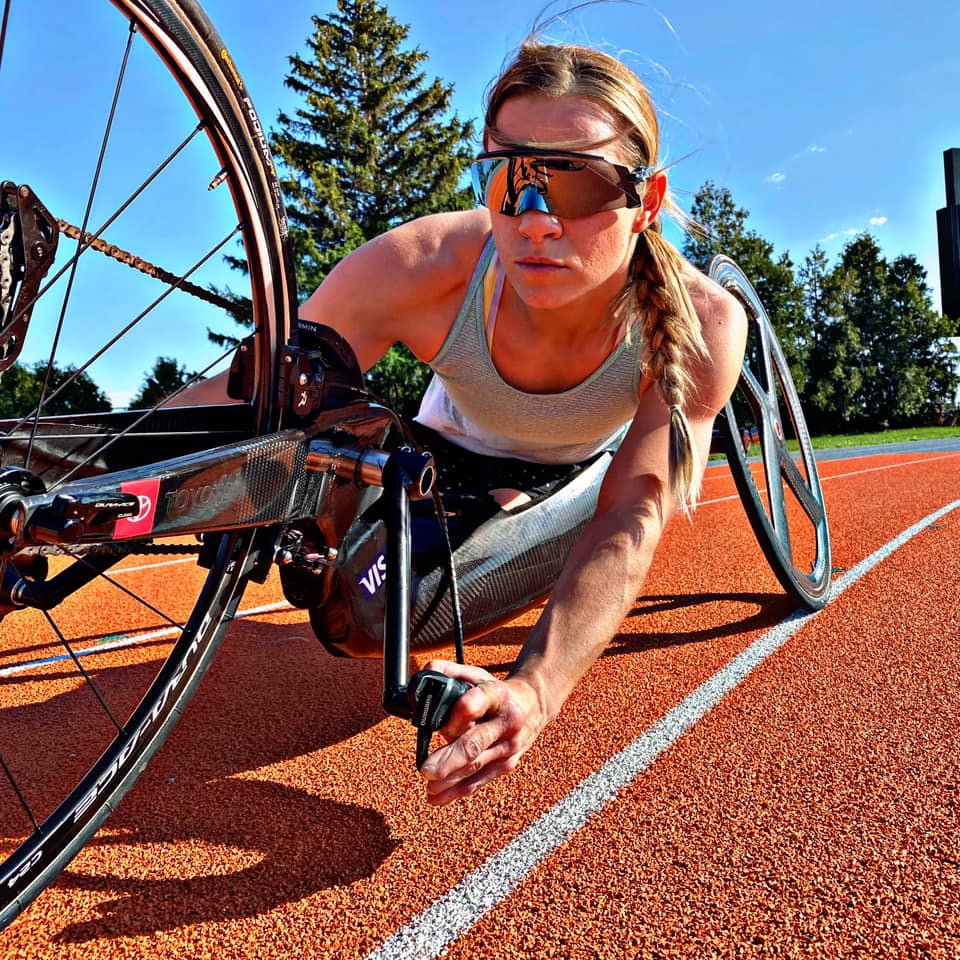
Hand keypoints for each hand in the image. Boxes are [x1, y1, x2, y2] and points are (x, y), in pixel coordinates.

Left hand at [417, 659, 544, 804]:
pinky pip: (479, 780)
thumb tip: (423, 680)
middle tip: (426, 769)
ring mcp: (509, 746)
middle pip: (474, 743)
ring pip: (475, 766)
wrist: (532, 706)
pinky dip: (458, 791)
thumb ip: (446, 673)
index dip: (451, 717)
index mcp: (496, 694)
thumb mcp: (475, 674)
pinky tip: (437, 797)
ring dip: (450, 779)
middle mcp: (507, 722)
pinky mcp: (507, 764)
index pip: (471, 705)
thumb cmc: (496, 692)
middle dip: (448, 759)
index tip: (435, 725)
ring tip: (429, 785)